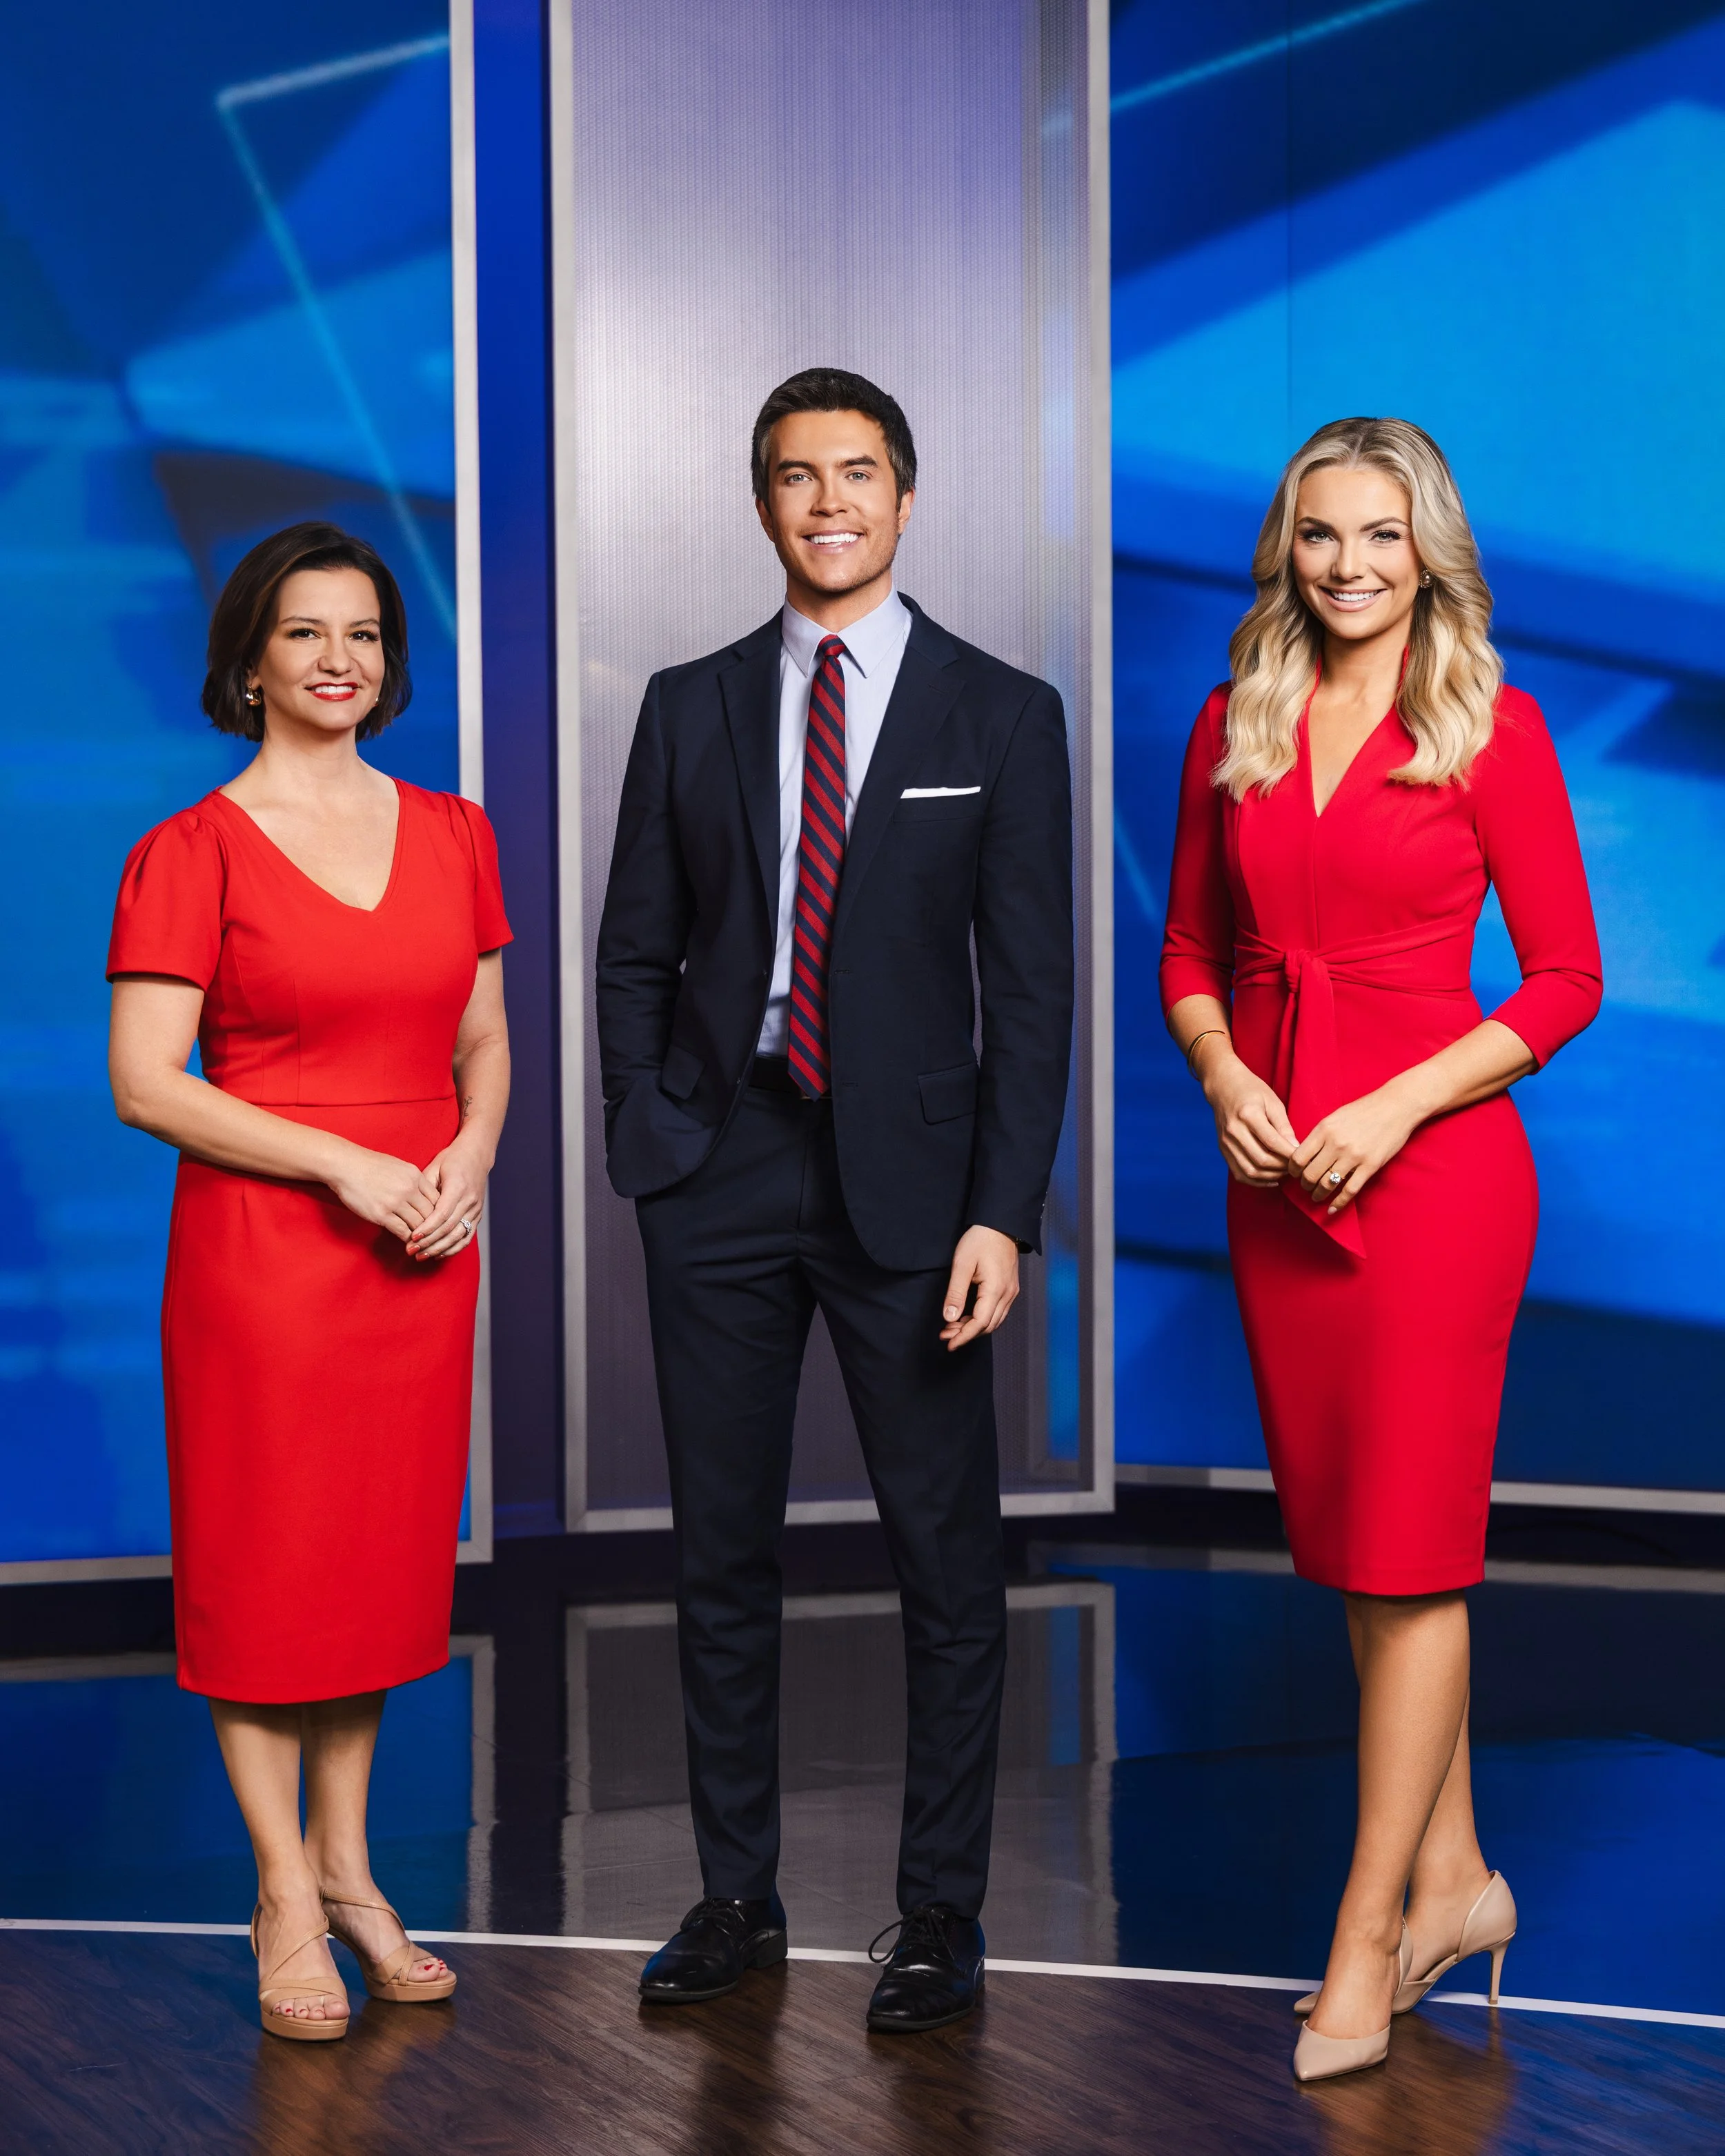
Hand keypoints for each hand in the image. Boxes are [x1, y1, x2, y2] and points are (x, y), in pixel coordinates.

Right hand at [326, 1148, 436, 1242]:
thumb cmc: (370, 1165)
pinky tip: (409, 1244)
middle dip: (434, 1228)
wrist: (345, 1165)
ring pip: (419, 1225)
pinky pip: (402, 1231)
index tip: (439, 1223)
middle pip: (431, 1214)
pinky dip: (408, 1240)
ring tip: (424, 1245)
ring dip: (422, 1237)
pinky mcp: (381, 1214)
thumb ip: (413, 1180)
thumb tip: (423, 1195)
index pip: (437, 1199)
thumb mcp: (399, 1166)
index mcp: (415, 1176)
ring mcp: (396, 1202)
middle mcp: (409, 1189)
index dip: (440, 1214)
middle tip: (435, 1239)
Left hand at [404, 1136, 492, 1260]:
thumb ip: (424, 1188)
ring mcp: (476, 1209)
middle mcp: (470, 1200)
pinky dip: (453, 1248)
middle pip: (449, 1228)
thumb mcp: (435, 1167)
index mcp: (458, 1187)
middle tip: (411, 1251)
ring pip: (458, 1236)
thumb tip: (408, 1208)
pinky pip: (467, 1237)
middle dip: (429, 1243)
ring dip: (439, 1249)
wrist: (477, 1155)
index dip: (427, 1228)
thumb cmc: (452, 1159)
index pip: (442, 1214)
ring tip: (422, 1256)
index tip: (412, 1237)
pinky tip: (439, 1254)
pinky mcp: (478, 1215)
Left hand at [940, 1226, 1019, 1350]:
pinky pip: (998, 1311)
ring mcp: (1011, 1291)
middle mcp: (1008, 1294)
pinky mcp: (1010, 1288)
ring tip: (953, 1327)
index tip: (949, 1344)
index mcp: (996, 1289)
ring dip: (974, 1327)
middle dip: (966, 1334)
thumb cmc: (981, 1239)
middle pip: (988, 1326)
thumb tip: (949, 1317)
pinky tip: (968, 1315)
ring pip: (994, 1320)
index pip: (980, 1323)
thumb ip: (956, 1293)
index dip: (964, 1336)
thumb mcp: (962, 1264)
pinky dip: (982, 1318)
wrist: (1001, 1224)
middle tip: (946, 1335)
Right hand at [1199, 1048, 1297, 1185]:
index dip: (1290, 1154)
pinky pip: (1239, 1173)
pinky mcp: (1223, 1149)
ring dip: (1271, 1176)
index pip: (1273, 1143)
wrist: (1223, 1086)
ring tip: (1285, 1172)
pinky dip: (1257, 1181)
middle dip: (1283, 1167)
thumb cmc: (1251, 1090)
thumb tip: (1296, 1149)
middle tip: (1296, 1166)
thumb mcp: (1273, 1102)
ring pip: (1250, 1171)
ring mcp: (1226, 1142)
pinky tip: (1271, 1178)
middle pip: (1261, 1160)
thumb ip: (1284, 1126)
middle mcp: (1234, 1131)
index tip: (1303, 1157)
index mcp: (1248, 1115)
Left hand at [1290, 1084, 1418, 1215]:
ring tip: (1316, 1196)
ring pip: (1326, 1185)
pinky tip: (1331, 1209)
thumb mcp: (1335, 1116)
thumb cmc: (1364, 1109)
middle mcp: (1336, 1144)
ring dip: (1318, 1194)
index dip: (1292, 1170)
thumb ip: (1320, 1134)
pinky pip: (1349, 1191)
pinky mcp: (1370, 1166)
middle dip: (1304, 1184)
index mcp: (1324, 1129)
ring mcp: (1353, 1157)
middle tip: (1305, 1186)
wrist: (1396, 1106)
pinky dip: (1338, 1204)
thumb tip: (1304, 1153)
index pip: (1298, 1158)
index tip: (1294, 1173)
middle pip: (1310, 1174)